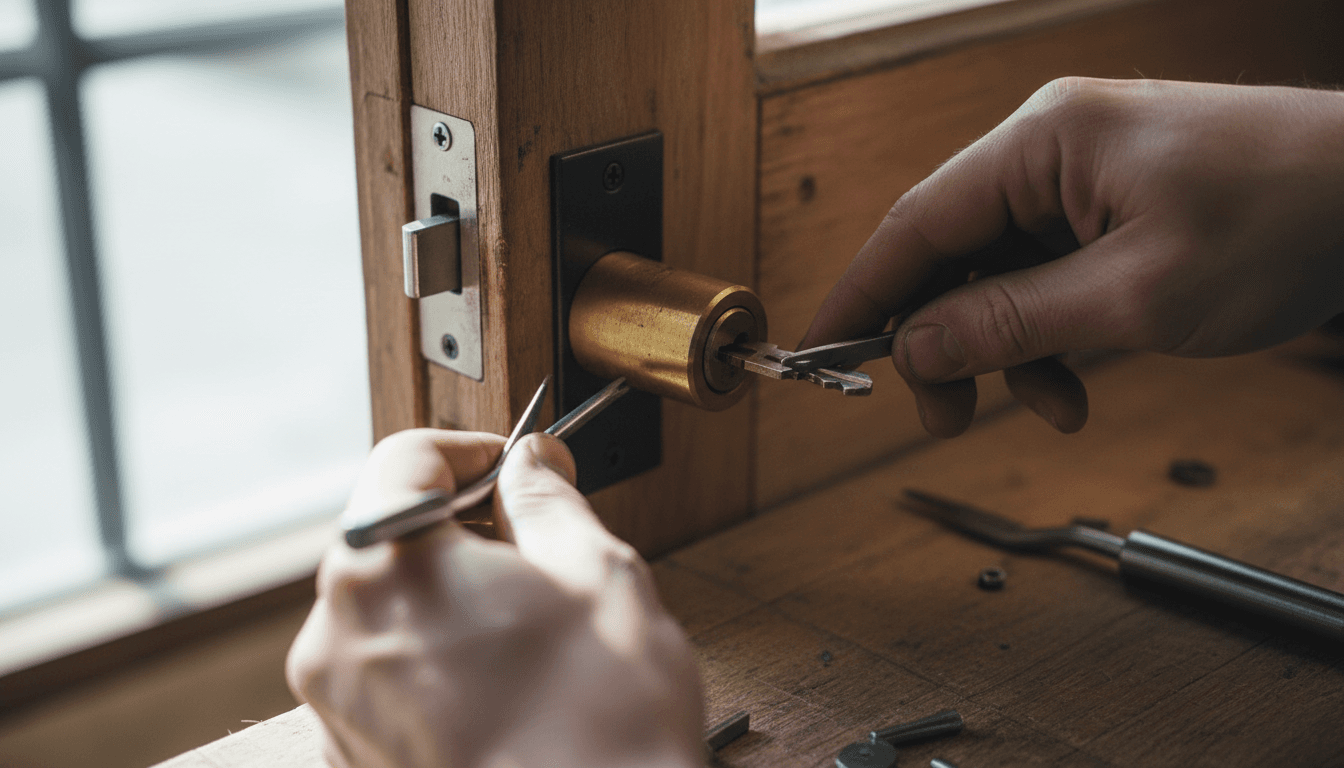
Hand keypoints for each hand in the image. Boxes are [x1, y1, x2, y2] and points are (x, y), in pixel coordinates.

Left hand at [287, 429, 703, 767]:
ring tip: (528, 633)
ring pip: (389, 610)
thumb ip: (547, 499)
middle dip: (461, 528)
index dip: (471, 448)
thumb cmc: (602, 725)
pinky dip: (435, 660)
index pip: (404, 459)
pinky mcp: (354, 758)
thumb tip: (533, 462)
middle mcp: (336, 638)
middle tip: (535, 551)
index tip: (514, 467)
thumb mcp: (596, 574)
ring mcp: (339, 708)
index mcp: (384, 572)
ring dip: (450, 598)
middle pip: (388, 537)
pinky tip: (504, 685)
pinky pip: (386, 676)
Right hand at [801, 78, 1343, 436]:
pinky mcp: (1111, 207)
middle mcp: (1050, 149)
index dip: (863, 294)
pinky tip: (1078, 380)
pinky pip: (1047, 277)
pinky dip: (1050, 335)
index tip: (822, 351)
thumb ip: (1010, 323)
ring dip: (1006, 349)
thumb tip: (915, 348)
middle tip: (944, 414)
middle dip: (943, 339)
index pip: (917, 223)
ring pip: (997, 274)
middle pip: (951, 253)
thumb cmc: (1286, 216)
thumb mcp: (1135, 296)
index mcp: (1042, 143)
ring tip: (1047, 406)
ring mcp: (1082, 177)